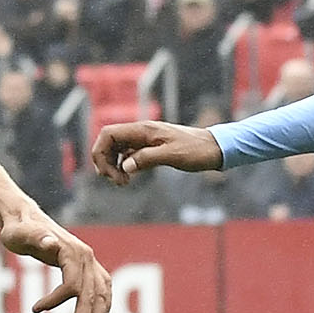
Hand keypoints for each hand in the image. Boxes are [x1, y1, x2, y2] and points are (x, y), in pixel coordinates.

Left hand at [1, 209, 112, 312]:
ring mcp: (90, 262)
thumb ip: (35, 236)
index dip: (56, 300)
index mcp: (72, 251)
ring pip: (101, 295)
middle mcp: (87, 257)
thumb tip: (51, 242)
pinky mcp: (89, 267)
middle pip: (91, 295)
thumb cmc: (18, 229)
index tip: (35, 309)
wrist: (25, 218)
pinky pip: (102, 291)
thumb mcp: (19, 233)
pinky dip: (102, 308)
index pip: (73, 284)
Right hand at [90, 119, 223, 182]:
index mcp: (143, 130)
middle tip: (118, 182)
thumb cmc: (196, 151)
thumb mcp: (172, 155)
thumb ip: (147, 159)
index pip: (108, 134)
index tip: (106, 173)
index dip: (99, 152)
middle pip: (108, 143)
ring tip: (123, 182)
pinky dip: (124, 167)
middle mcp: (141, 133)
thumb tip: (125, 166)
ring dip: (113, 166)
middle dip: (105, 162)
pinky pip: (128, 156)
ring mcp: (145, 141)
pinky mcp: (150, 149)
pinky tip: (130, 178)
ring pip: (117, 150)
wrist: (214, 149)